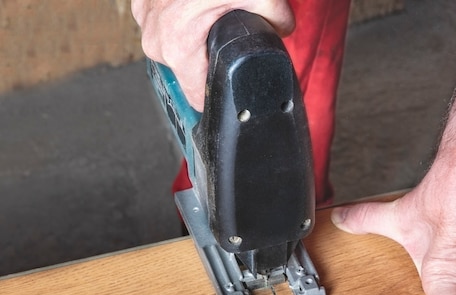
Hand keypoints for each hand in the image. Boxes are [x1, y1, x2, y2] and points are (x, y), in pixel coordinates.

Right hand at [131, 0, 293, 110]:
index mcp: (177, 46)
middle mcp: (155, 38)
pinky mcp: (144, 4)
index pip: (197, 97)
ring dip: (196, 41)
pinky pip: (164, 25)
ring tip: (212, 19)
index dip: (218, 96)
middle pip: (189, 72)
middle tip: (228, 38)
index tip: (230, 90)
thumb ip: (277, 19)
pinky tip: (199, 10)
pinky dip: (181, 20)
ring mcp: (146, 19)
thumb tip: (284, 29)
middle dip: (211, 61)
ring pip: (177, 49)